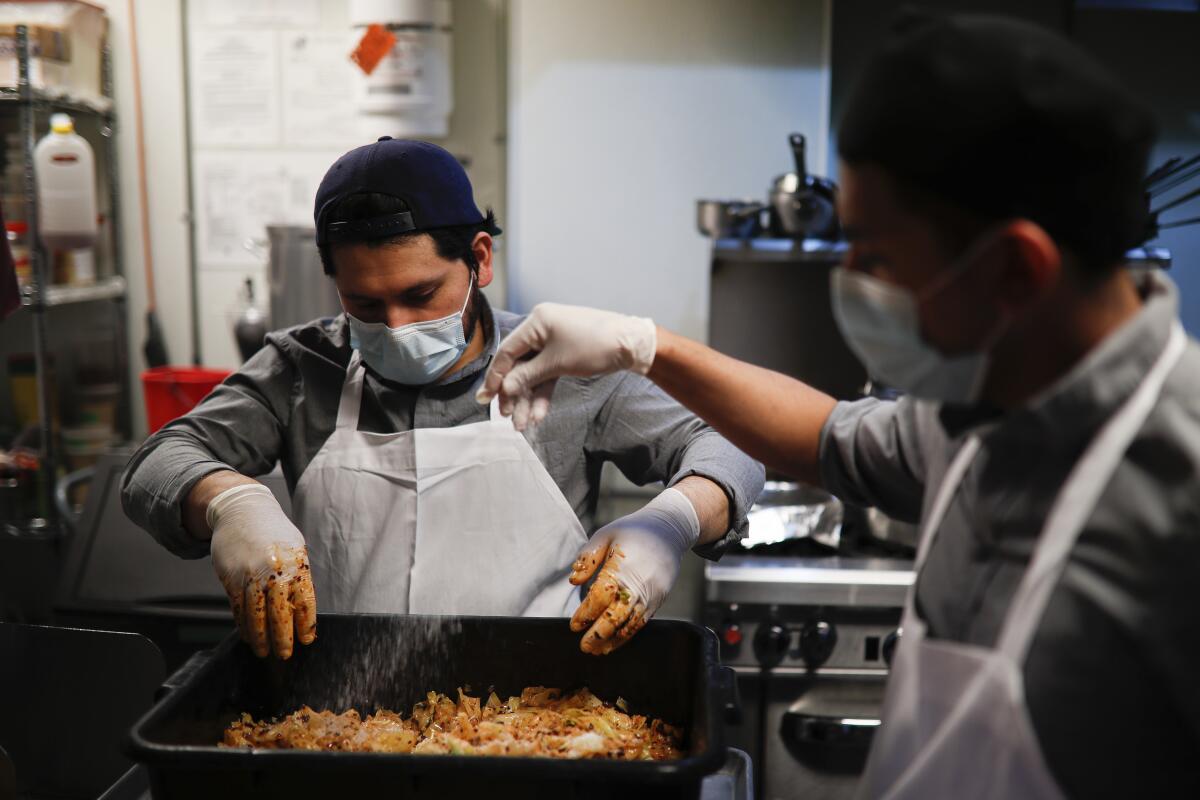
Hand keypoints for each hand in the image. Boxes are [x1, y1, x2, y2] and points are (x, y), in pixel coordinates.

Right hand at [208, 483, 316, 658]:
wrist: (243, 510)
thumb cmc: (273, 531)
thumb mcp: (295, 548)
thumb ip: (299, 576)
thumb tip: (303, 610)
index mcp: (296, 563)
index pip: (304, 600)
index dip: (306, 623)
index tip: (307, 639)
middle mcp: (274, 570)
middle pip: (279, 613)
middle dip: (283, 638)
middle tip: (285, 654)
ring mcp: (251, 575)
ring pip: (256, 615)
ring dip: (260, 637)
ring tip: (264, 651)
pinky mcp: (231, 578)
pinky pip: (238, 608)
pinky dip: (243, 625)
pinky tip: (248, 635)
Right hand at [475, 303, 656, 429]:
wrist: (632, 345)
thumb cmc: (594, 346)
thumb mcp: (557, 363)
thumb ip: (528, 376)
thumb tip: (504, 388)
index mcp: (536, 322)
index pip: (507, 351)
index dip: (496, 377)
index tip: (486, 399)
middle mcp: (541, 329)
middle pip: (519, 365)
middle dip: (514, 394)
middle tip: (507, 417)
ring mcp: (554, 342)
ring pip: (534, 374)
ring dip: (529, 399)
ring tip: (524, 424)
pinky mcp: (565, 354)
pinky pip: (548, 375)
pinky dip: (544, 393)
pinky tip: (539, 414)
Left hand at [570, 488, 698, 654]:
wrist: (669, 530)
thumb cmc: (632, 531)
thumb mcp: (605, 535)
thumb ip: (588, 558)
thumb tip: (573, 581)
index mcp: (621, 567)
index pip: (600, 597)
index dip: (586, 613)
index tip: (574, 625)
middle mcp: (637, 584)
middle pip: (616, 616)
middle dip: (598, 634)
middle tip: (584, 646)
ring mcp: (650, 594)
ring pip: (631, 624)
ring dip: (613, 640)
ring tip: (597, 651)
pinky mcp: (659, 599)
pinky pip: (642, 622)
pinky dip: (628, 634)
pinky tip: (615, 641)